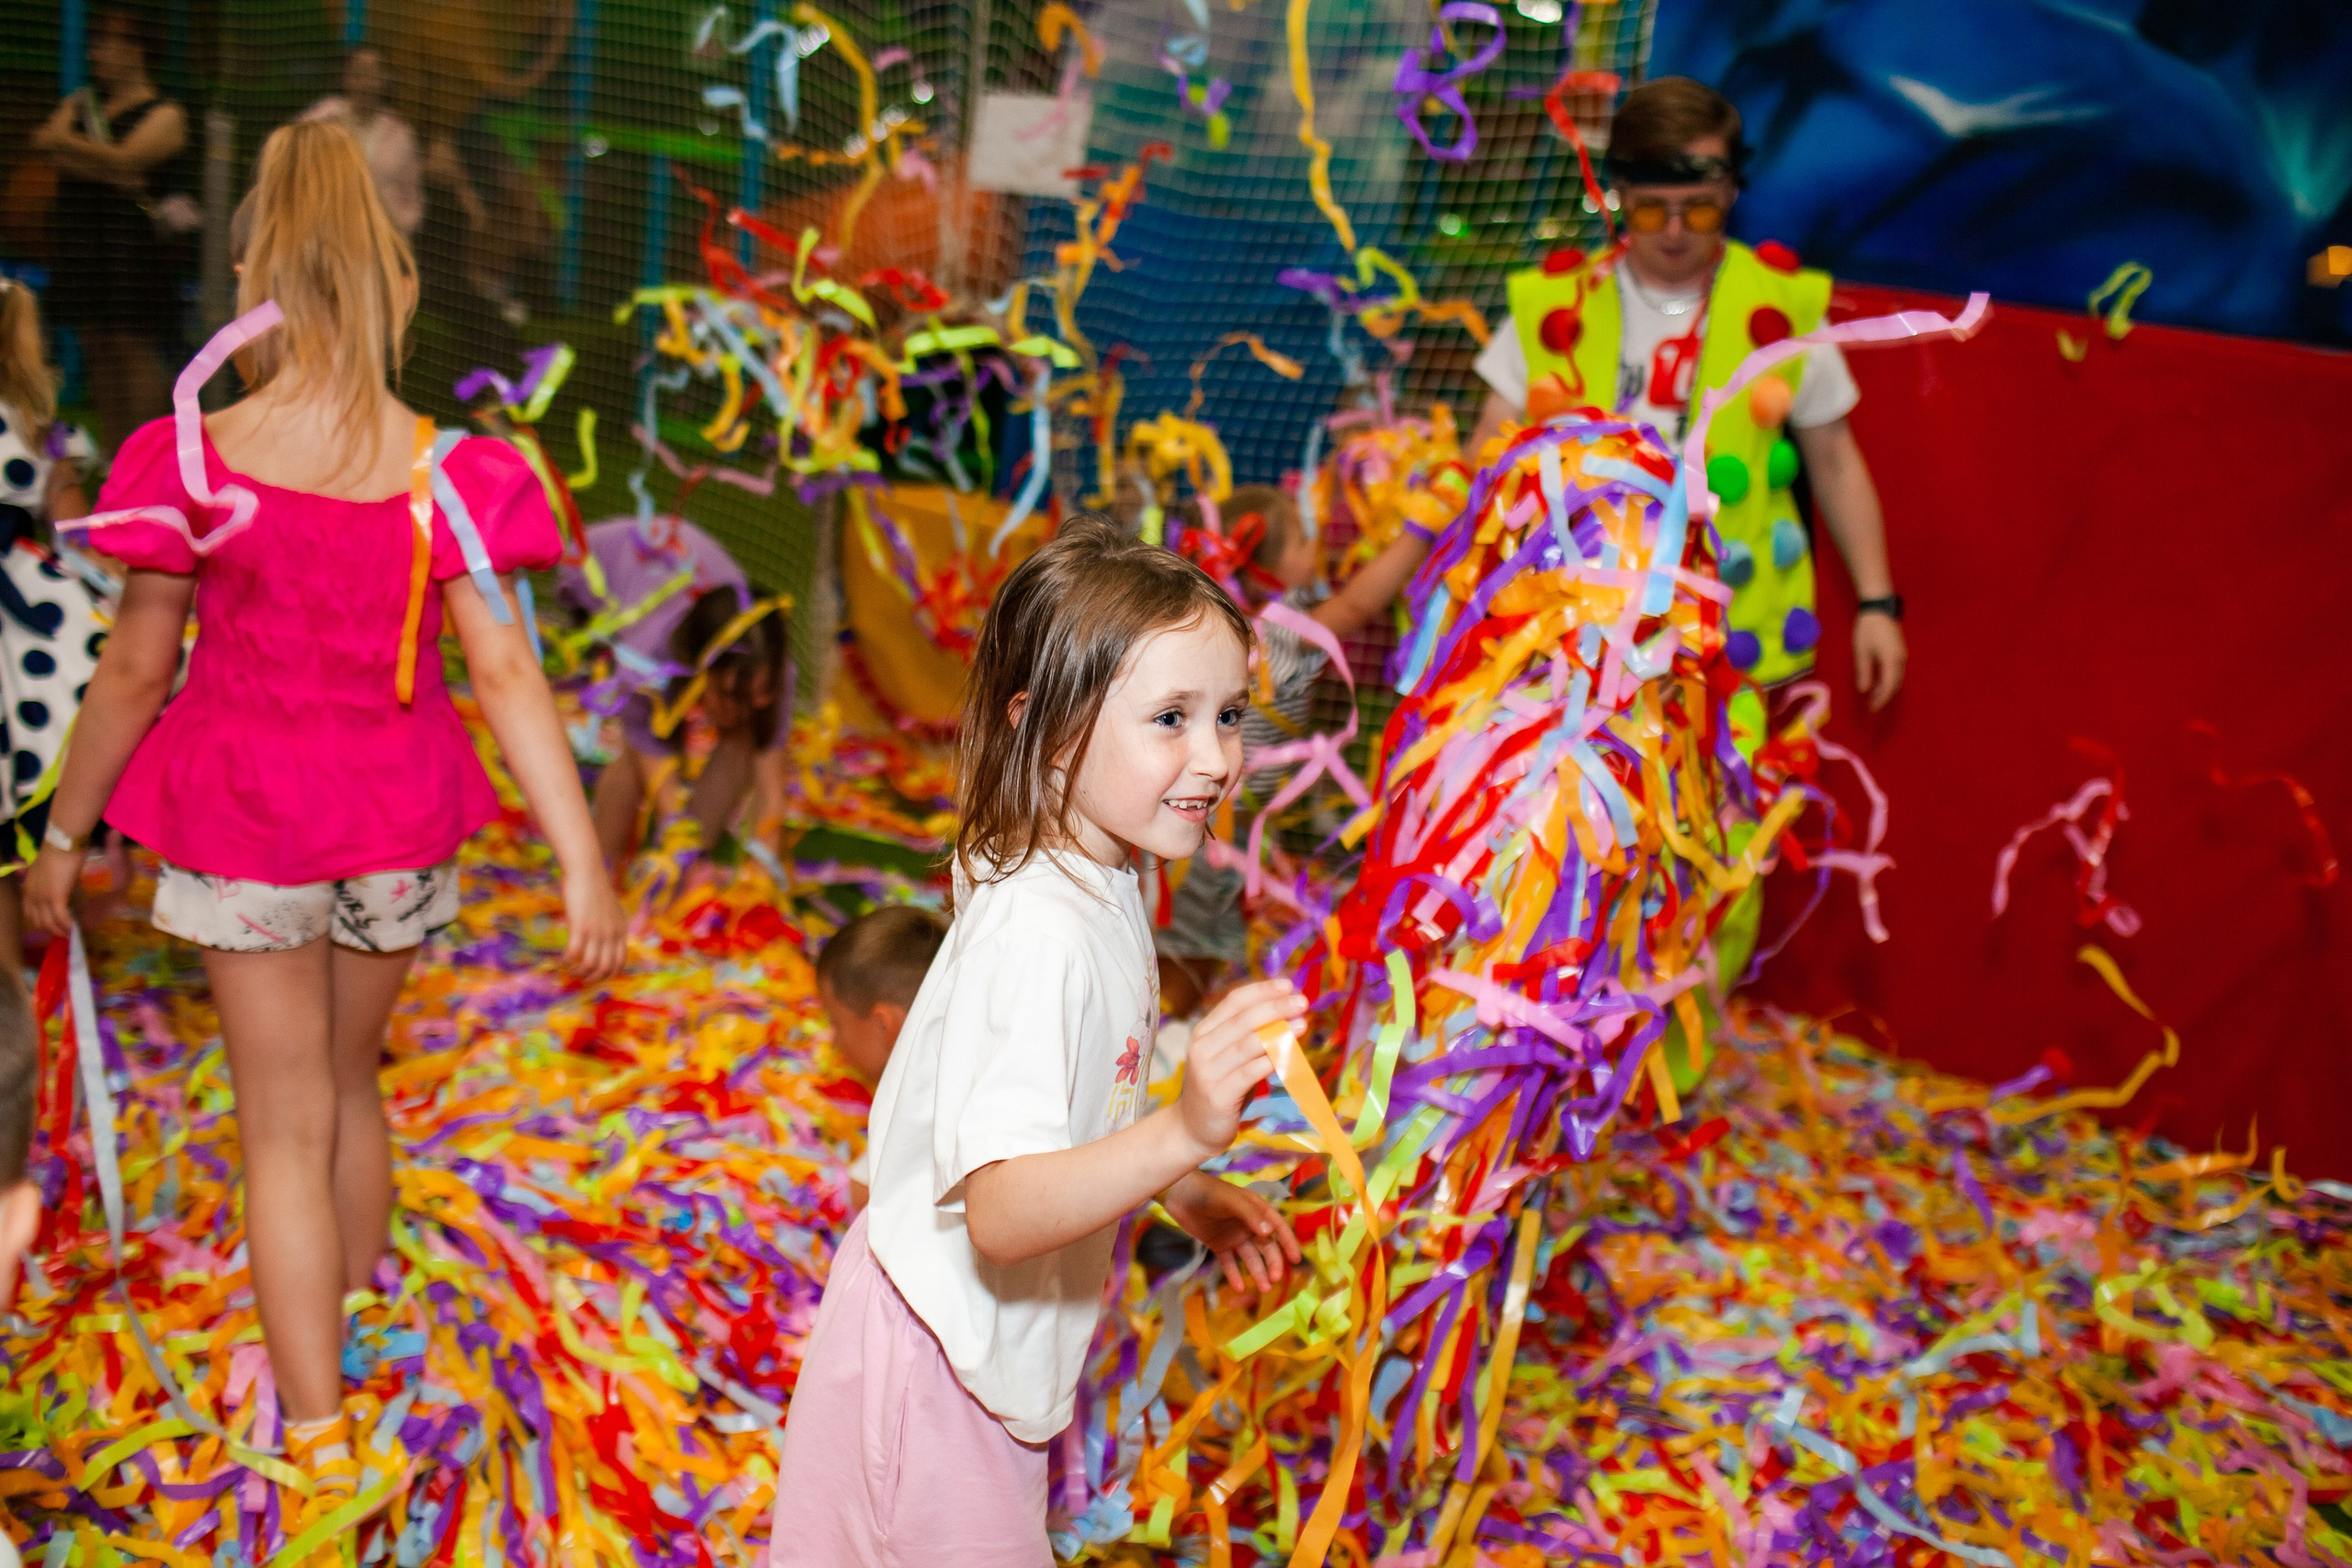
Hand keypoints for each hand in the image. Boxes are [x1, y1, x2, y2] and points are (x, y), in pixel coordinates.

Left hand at [23, 847, 85, 936]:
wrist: (62, 845)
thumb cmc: (57, 853)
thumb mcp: (46, 872)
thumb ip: (48, 883)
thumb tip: (59, 889)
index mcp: (28, 889)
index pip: (29, 913)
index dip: (39, 922)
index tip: (50, 925)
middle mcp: (32, 896)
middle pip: (38, 921)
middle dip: (50, 930)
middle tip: (62, 932)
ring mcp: (43, 898)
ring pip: (49, 922)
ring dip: (59, 931)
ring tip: (69, 934)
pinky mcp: (57, 898)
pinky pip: (61, 917)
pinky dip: (67, 925)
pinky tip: (74, 928)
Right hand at [562, 868, 626, 979]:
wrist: (587, 871)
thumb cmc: (595, 889)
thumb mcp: (612, 910)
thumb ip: (612, 927)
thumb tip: (607, 942)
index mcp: (621, 930)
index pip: (620, 962)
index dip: (608, 974)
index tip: (595, 975)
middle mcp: (611, 933)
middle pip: (605, 968)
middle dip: (592, 978)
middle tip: (581, 978)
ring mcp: (597, 931)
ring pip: (590, 964)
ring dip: (579, 972)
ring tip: (570, 971)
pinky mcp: (580, 926)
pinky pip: (574, 953)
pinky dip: (567, 960)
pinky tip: (562, 960)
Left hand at [1161, 1170, 1298, 1295]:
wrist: (1179, 1194)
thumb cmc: (1208, 1192)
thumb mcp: (1231, 1201)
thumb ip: (1250, 1215)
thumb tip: (1271, 1233)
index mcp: (1257, 1210)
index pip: (1278, 1227)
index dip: (1288, 1242)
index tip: (1295, 1260)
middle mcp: (1248, 1225)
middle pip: (1266, 1247)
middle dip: (1273, 1263)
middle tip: (1274, 1280)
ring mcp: (1233, 1236)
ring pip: (1250, 1257)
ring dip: (1257, 1272)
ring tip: (1263, 1289)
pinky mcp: (1218, 1244)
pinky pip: (1229, 1262)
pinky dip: (1234, 1275)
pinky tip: (1239, 1288)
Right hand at [1175, 977, 1304, 1160]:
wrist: (1192, 1129)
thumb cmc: (1220, 1089)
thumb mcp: (1230, 1058)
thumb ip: (1251, 1038)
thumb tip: (1288, 1016)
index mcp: (1204, 1032)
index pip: (1234, 1002)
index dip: (1262, 990)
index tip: (1287, 984)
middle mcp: (1202, 1047)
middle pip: (1243, 1019)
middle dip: (1275, 1007)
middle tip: (1302, 1001)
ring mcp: (1208, 1071)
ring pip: (1248, 1044)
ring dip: (1278, 1032)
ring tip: (1303, 1023)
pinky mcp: (1218, 1095)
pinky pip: (1249, 1073)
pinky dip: (1271, 1061)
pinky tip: (1289, 1054)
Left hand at [1854, 613, 1907, 711]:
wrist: (1879, 606)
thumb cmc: (1868, 628)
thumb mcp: (1862, 651)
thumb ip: (1863, 672)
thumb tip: (1864, 689)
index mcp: (1891, 660)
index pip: (1888, 686)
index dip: (1880, 699)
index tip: (1872, 709)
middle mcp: (1901, 659)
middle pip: (1895, 684)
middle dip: (1884, 696)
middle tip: (1872, 705)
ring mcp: (1902, 654)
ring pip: (1897, 677)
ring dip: (1886, 688)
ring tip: (1873, 695)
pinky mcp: (1900, 650)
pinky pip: (1896, 670)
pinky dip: (1889, 678)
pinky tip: (1878, 681)